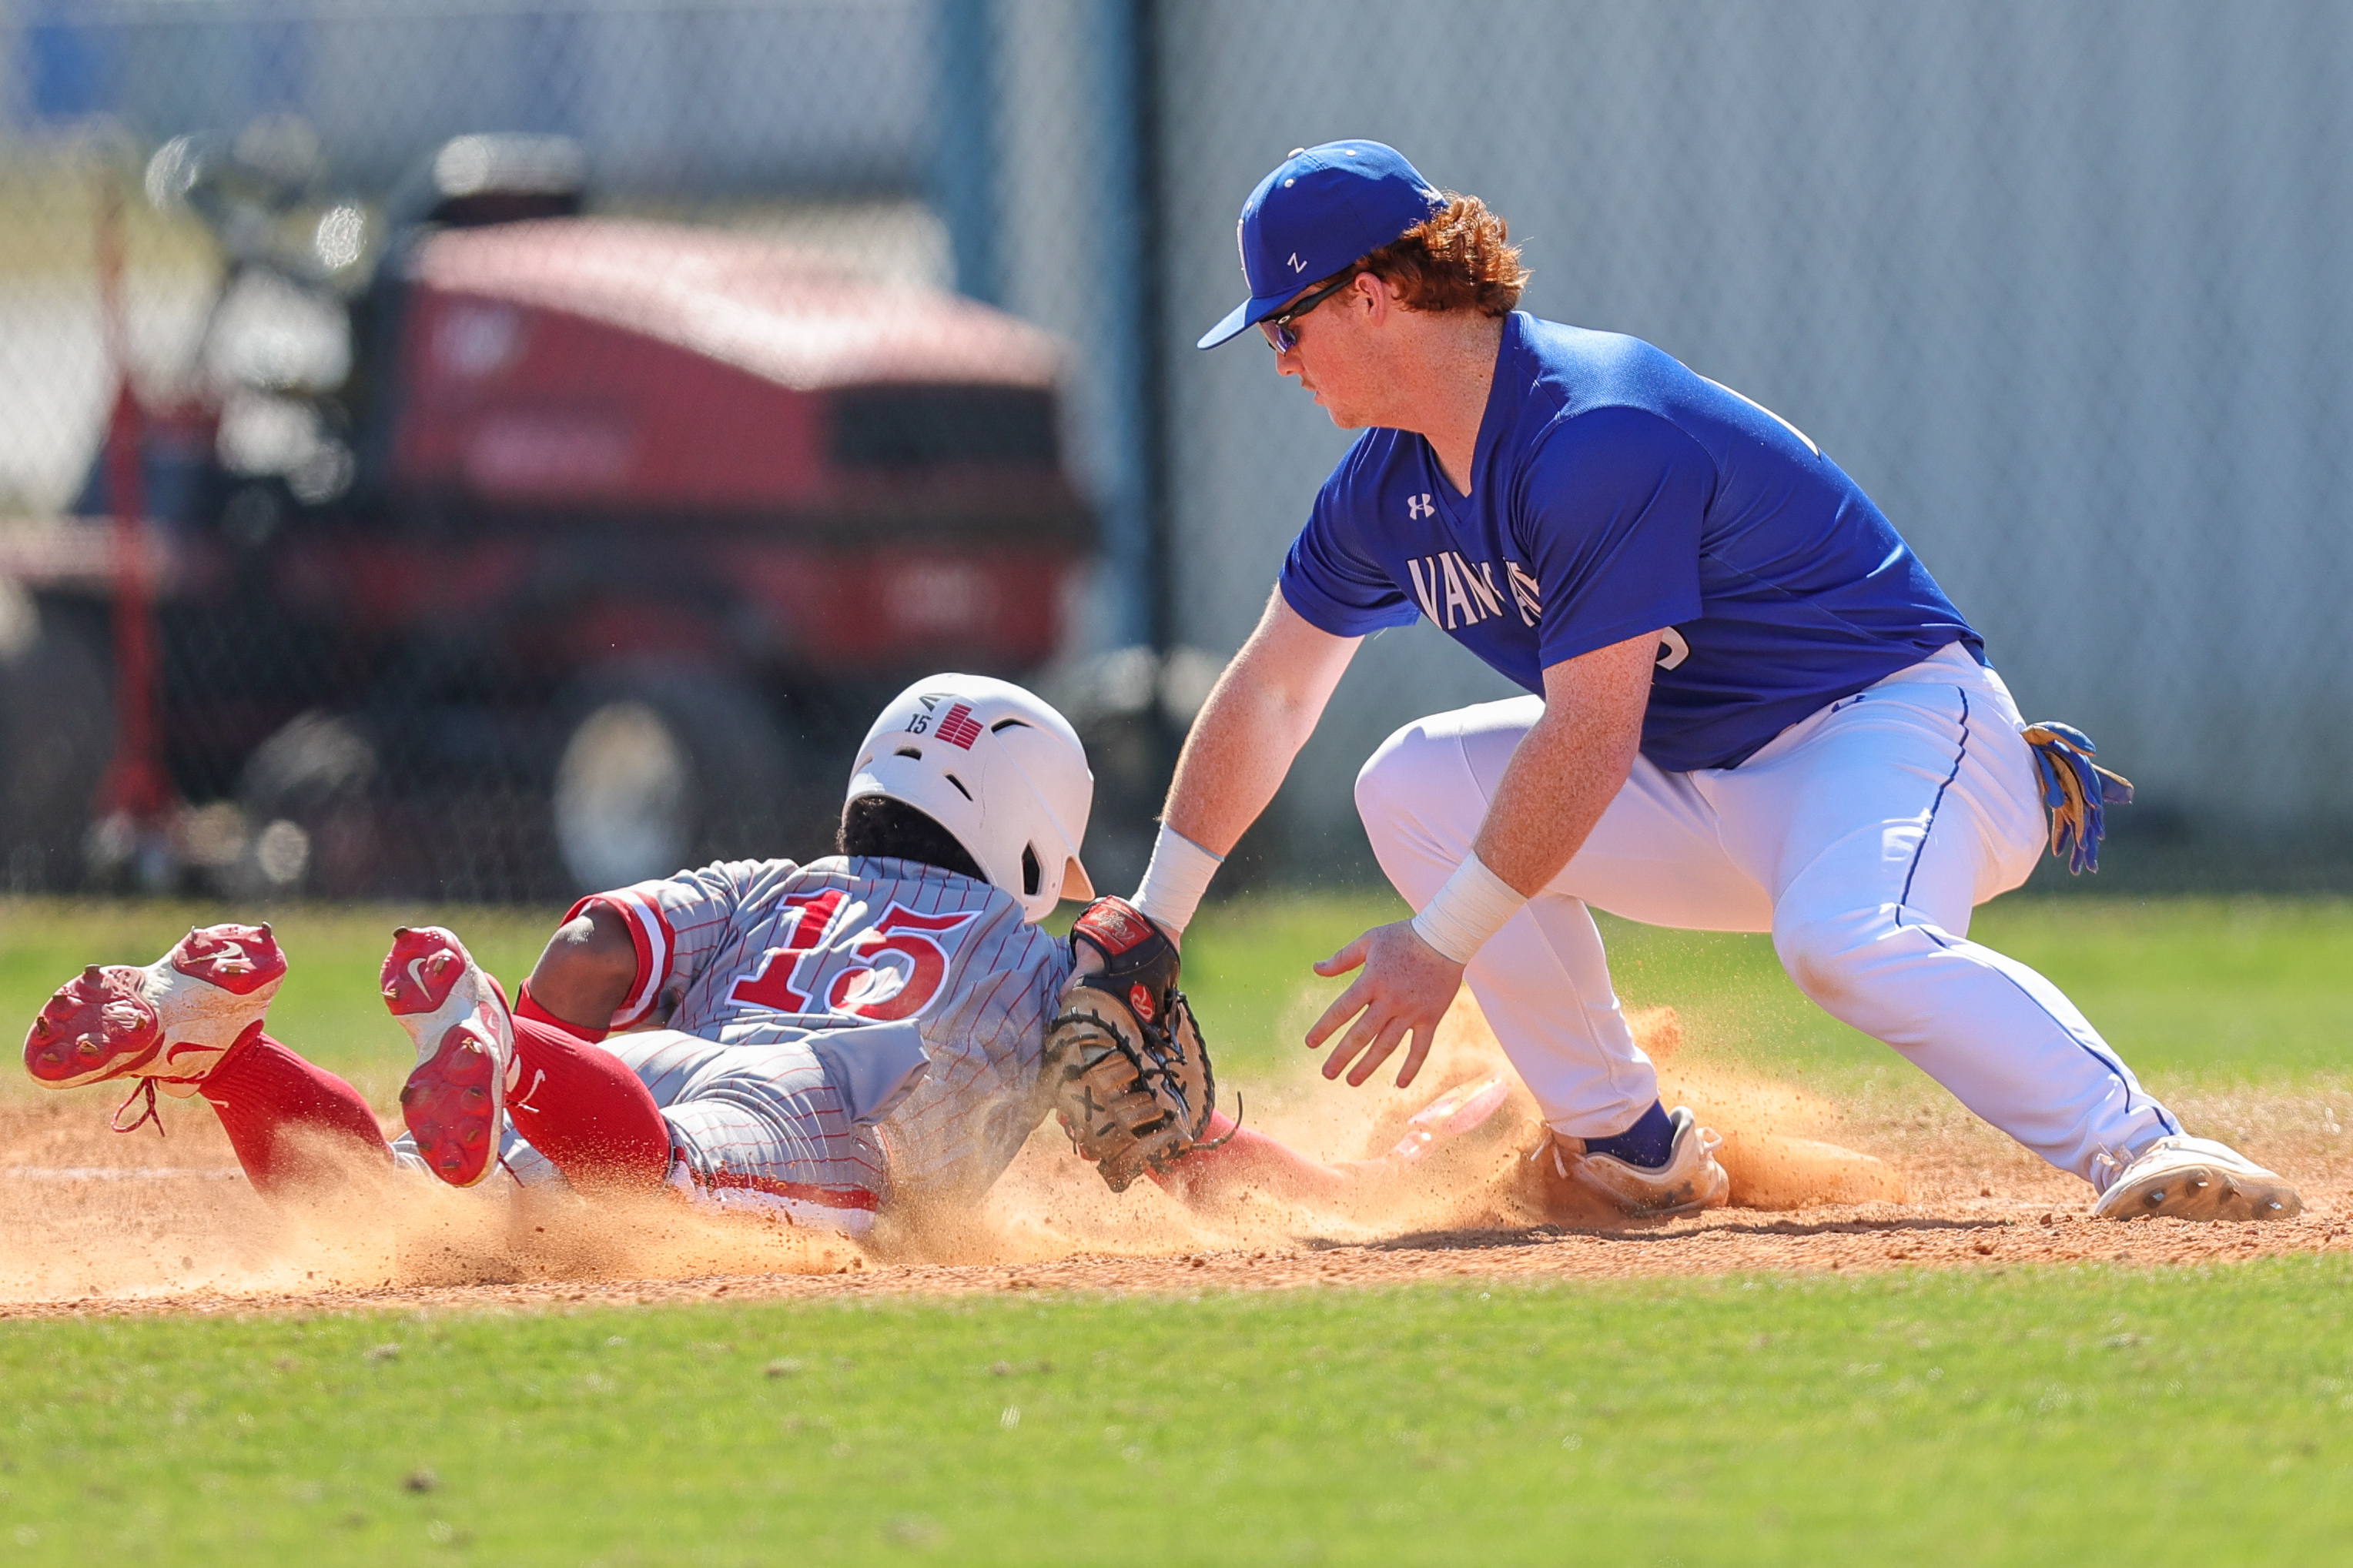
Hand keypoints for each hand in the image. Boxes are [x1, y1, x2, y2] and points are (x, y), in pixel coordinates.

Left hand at [1303, 920, 1464, 1088]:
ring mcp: (1412, 1011)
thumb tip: (1316, 969)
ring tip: (1351, 1081)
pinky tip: (1400, 1084)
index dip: (1325, 1028)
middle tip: (1327, 1074)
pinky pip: (1421, 1047)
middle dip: (1342, 1055)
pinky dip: (1411, 1067)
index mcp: (1371, 981)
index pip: (1342, 1009)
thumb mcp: (1369, 941)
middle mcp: (1390, 1000)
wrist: (1445, 937)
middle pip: (1362, 1033)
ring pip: (1387, 1045)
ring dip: (1368, 1065)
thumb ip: (1342, 958)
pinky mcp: (1431, 1017)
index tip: (1310, 1044)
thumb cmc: (1403, 937)